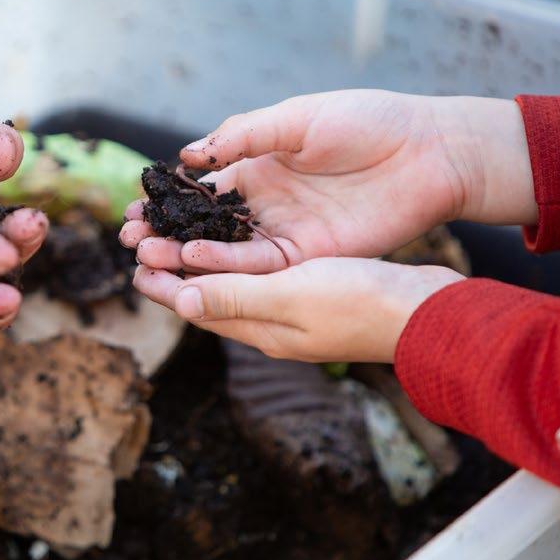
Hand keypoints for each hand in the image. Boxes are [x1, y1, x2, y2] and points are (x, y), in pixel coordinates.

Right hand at [121, 90, 535, 274]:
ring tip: (147, 256)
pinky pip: (259, 265)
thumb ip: (241, 136)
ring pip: (224, 251)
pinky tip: (194, 259)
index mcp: (256, 167)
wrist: (428, 150)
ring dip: (185, 255)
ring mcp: (284, 231)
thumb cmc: (366, 121)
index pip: (198, 191)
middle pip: (203, 226)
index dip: (164, 202)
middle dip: (164, 234)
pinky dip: (226, 265)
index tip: (131, 210)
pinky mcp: (309, 255)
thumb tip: (186, 156)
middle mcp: (264, 204)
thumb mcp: (295, 117)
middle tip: (129, 240)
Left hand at [132, 258, 463, 362]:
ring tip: (176, 230)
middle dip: (172, 268)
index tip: (132, 260)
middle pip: (207, 294)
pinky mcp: (314, 290)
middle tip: (142, 239)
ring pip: (231, 281)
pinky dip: (235, 252)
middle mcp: (270, 323)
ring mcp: (293, 308)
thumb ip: (234, 296)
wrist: (426, 310)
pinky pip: (259, 271)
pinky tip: (236, 233)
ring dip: (200, 257)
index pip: (195, 307)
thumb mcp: (290, 296)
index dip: (162, 283)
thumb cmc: (361, 302)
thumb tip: (178, 298)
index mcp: (259, 329)